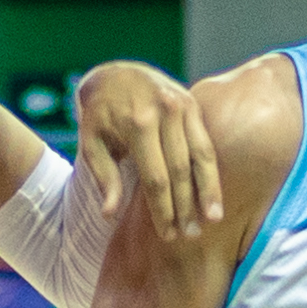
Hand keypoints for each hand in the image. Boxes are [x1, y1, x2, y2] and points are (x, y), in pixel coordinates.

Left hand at [77, 62, 222, 239]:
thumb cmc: (100, 114)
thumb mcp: (91, 142)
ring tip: (213, 219)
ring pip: (201, 157)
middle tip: (190, 234)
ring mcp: (182, 106)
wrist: (116, 72)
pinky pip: (206, 143)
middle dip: (185, 206)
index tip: (167, 234)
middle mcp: (164, 112)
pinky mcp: (194, 104)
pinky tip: (215, 195)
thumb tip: (109, 214)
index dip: (162, 209)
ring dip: (208, 191)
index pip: (155, 177)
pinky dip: (211, 171)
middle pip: (179, 170)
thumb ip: (104, 177)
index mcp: (137, 123)